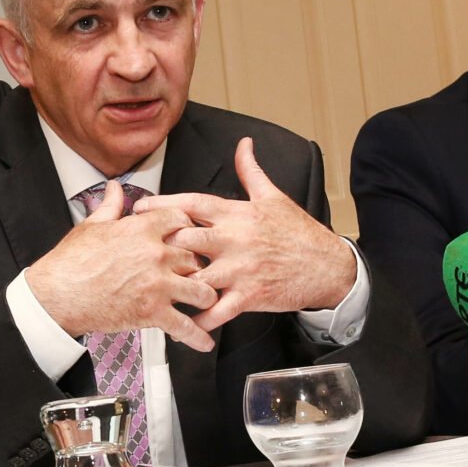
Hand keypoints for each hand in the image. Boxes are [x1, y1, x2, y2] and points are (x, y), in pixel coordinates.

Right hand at [26, 180, 219, 352]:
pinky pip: (185, 326)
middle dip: (198, 266)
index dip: (189, 228)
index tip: (190, 236)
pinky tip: (204, 341)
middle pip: (196, 257)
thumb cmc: (71, 262)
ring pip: (201, 291)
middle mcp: (156, 255)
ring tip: (207, 302)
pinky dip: (198, 336)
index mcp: (143, 230)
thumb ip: (110, 206)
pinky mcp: (152, 312)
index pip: (182, 221)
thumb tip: (114, 189)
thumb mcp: (92, 226)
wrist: (58, 295)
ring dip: (206, 297)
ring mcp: (158, 285)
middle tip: (197, 273)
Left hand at [138, 139, 357, 334]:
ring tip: (155, 288)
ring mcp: (241, 270)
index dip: (163, 205)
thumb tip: (244, 145)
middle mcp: (235, 240)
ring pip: (197, 277)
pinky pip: (217, 311)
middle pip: (186, 239)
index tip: (140, 210)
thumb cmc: (299, 233)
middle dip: (162, 246)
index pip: (193, 204)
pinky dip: (199, 319)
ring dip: (176, 284)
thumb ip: (251, 171)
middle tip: (141, 252)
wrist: (327, 266)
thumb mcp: (274, 197)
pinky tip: (185, 321)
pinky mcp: (250, 296)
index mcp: (238, 214)